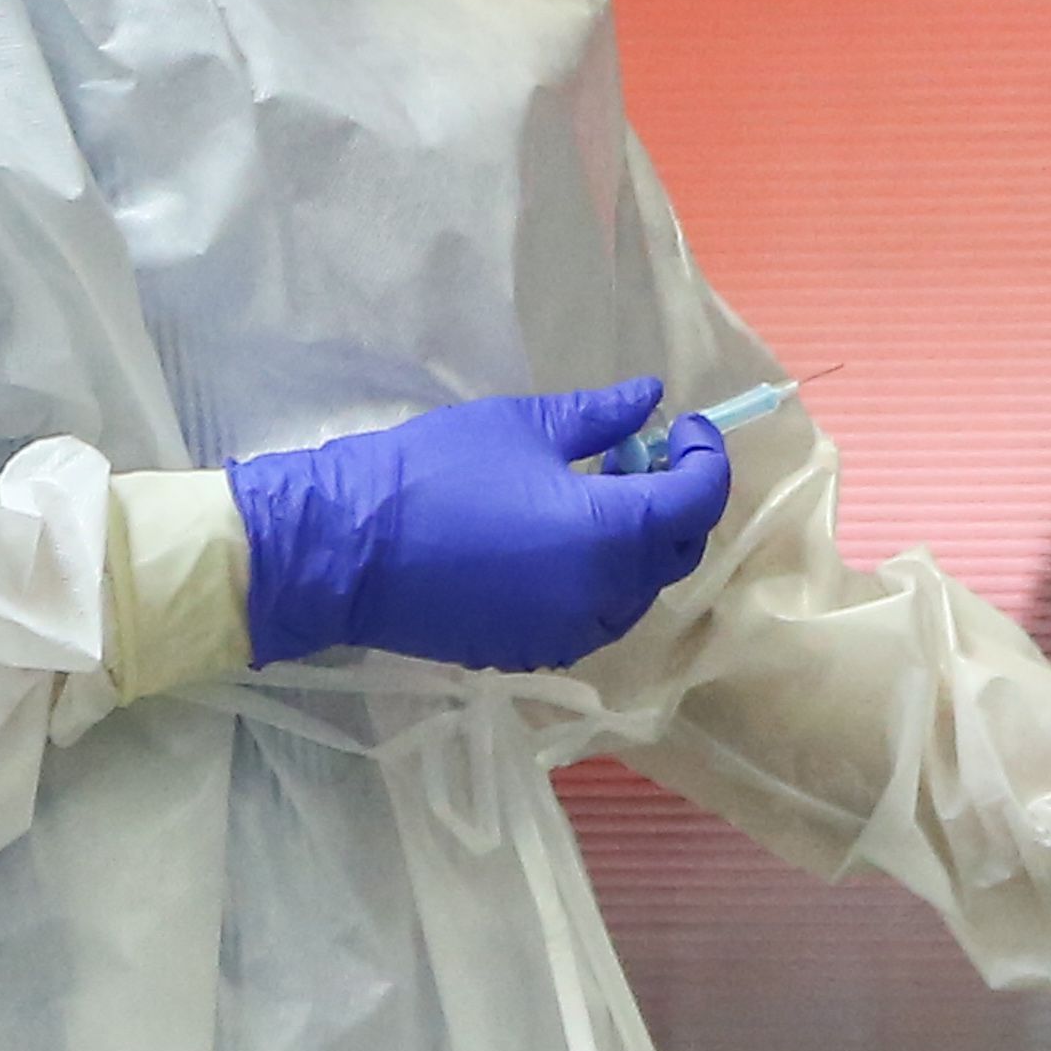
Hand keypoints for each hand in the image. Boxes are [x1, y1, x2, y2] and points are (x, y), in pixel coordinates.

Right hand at [229, 384, 734, 672]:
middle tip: (637, 456)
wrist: (346, 548)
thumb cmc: (434, 472)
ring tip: (596, 493)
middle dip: (676, 500)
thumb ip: (600, 416)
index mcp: (612, 534)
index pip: (697, 501)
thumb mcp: (523, 425)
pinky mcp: (532, 652)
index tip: (681, 426)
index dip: (704, 458)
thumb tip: (651, 398)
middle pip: (677, 551)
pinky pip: (594, 616)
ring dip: (639, 543)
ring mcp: (568, 633)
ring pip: (638, 591)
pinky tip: (562, 541)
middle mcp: (603, 595)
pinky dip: (601, 578)